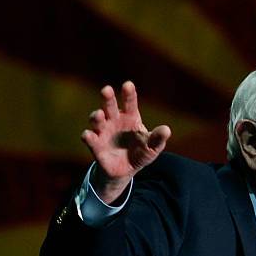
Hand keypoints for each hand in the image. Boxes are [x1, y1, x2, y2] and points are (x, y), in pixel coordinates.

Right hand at [81, 81, 170, 202]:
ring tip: (99, 115)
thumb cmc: (140, 153)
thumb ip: (158, 139)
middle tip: (107, 90)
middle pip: (109, 106)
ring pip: (97, 120)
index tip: (128, 85)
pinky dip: (88, 137)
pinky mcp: (96, 146)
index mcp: (130, 117)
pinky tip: (88, 135)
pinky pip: (90, 140)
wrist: (126, 171)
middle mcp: (114, 121)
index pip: (129, 103)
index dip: (128, 94)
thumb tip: (167, 130)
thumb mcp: (152, 147)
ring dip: (96, 116)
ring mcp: (103, 132)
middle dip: (107, 98)